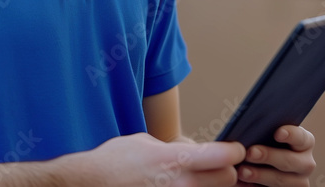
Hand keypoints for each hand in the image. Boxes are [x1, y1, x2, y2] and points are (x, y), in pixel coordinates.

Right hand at [62, 132, 246, 185]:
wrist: (91, 183)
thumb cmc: (114, 162)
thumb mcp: (145, 142)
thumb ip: (174, 149)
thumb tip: (190, 153)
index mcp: (176, 159)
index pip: (224, 156)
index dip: (234, 150)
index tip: (234, 149)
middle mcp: (181, 184)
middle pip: (227, 179)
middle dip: (227, 171)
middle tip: (219, 166)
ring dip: (210, 185)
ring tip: (196, 177)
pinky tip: (181, 185)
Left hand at [235, 126, 315, 186]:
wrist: (264, 162)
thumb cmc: (265, 141)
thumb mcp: (268, 134)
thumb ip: (264, 130)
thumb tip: (249, 128)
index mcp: (304, 143)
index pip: (301, 137)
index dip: (290, 134)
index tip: (277, 133)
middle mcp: (305, 163)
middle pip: (290, 161)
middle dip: (269, 156)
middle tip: (250, 152)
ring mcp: (298, 182)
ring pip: (281, 181)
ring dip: (260, 176)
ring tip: (242, 171)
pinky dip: (253, 186)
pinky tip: (239, 181)